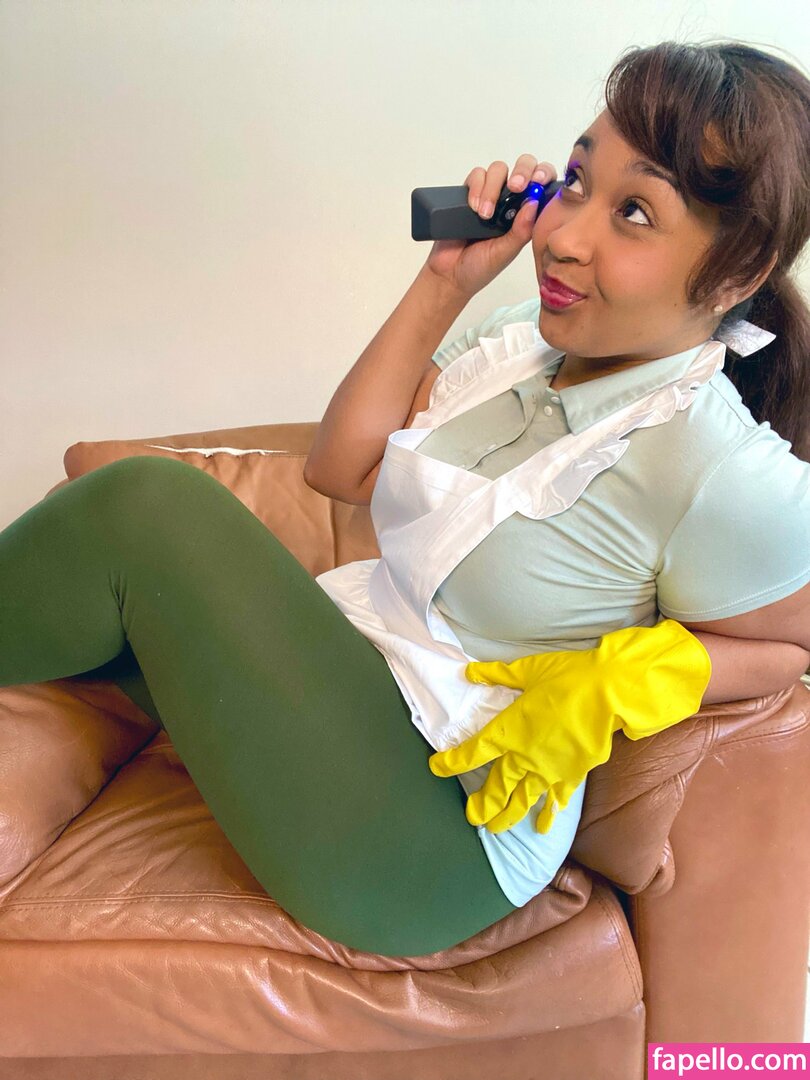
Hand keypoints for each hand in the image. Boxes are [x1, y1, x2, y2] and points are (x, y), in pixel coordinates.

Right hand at [424, 155, 556, 299]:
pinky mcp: (469, 193)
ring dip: (493, 188)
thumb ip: (522, 230)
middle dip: (521, 172)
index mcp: (526, 215)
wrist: (448, 275)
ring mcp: (490, 195)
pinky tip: (473, 207)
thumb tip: (534, 201)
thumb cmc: (480, 268)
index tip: (538, 181)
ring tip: (485, 214)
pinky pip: (476, 175)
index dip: (544, 175)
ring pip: (498, 170)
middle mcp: (510, 201)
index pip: (542, 185)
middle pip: (523, 167)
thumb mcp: (506, 252)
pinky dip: (475, 187)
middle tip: (515, 188)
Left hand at [428, 651, 598, 835]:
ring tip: (494, 830)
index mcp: (509, 730)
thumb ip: (496, 675)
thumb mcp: (527, 670)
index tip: (436, 768)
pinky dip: (549, 816)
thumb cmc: (567, 677)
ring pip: (522, 800)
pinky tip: (543, 829)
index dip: (451, 762)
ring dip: (507, 817)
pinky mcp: (572, 775)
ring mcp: (548, 770)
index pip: (472, 752)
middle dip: (482, 804)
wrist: (610, 692)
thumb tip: (469, 673)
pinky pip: (555, 800)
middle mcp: (524, 756)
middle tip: (471, 817)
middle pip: (496, 787)